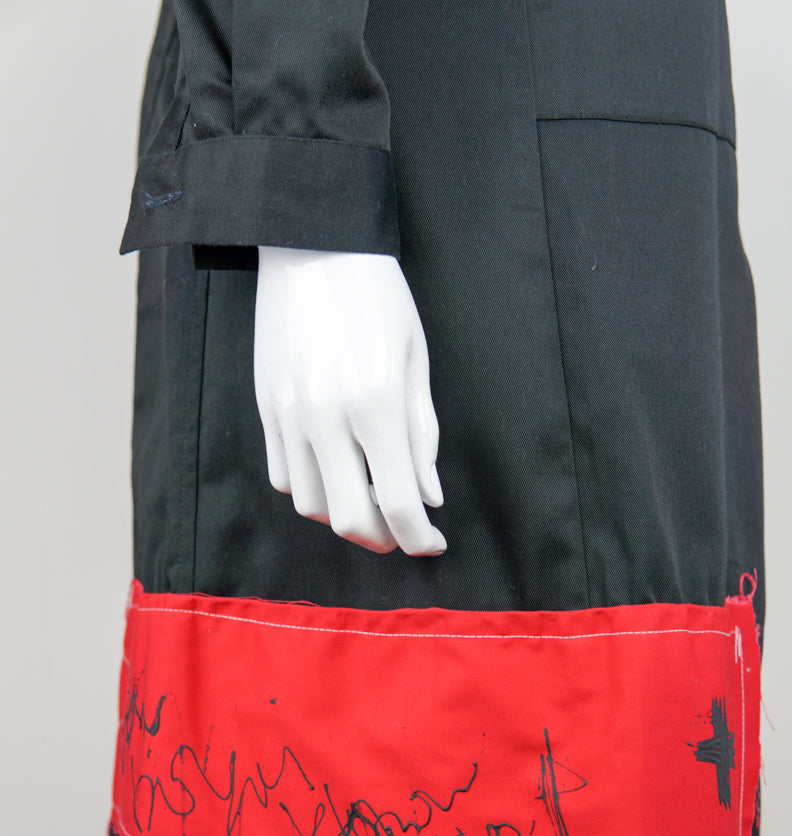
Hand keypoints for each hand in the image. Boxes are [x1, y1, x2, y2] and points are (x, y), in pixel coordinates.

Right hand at [254, 246, 445, 555]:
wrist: (310, 243)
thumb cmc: (378, 297)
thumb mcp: (415, 361)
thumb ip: (423, 436)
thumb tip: (429, 498)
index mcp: (375, 405)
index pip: (398, 503)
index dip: (419, 538)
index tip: (433, 543)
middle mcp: (326, 418)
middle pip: (349, 520)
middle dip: (382, 539)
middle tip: (403, 531)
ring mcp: (288, 416)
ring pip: (311, 505)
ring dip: (344, 513)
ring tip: (369, 494)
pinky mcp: (265, 408)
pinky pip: (283, 476)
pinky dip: (312, 488)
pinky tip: (335, 470)